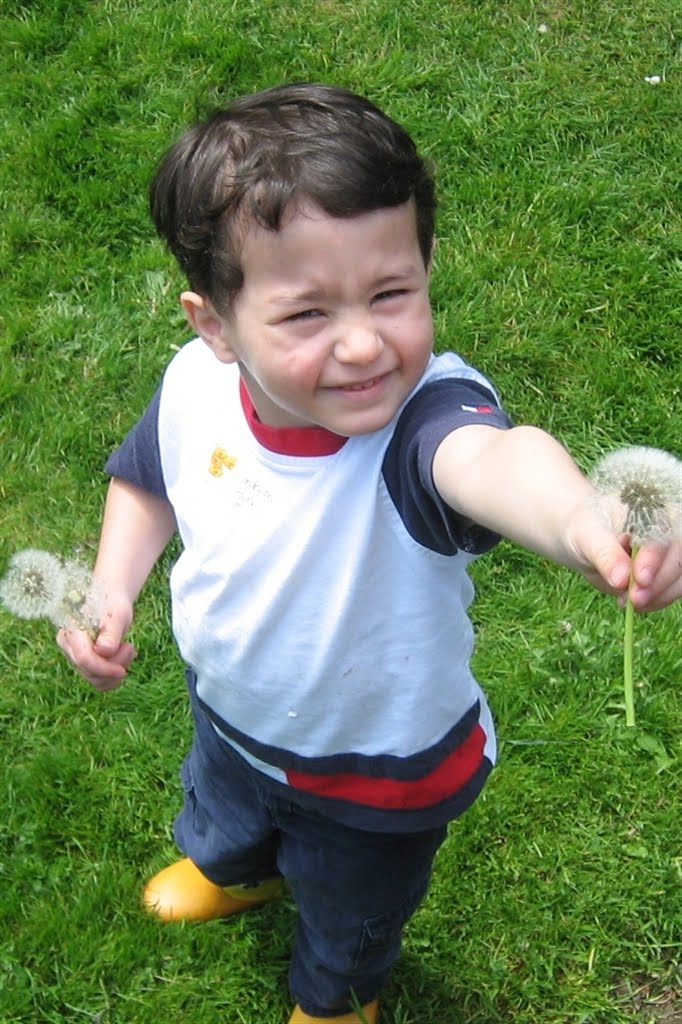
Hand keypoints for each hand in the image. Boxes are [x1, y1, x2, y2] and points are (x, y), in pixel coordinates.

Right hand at [57, 600, 135, 691]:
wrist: (110, 601)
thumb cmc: (113, 604)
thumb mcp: (117, 614)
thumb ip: (111, 632)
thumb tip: (104, 651)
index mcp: (71, 631)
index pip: (84, 659)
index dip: (104, 669)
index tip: (123, 671)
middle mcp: (68, 646)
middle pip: (90, 672)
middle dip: (115, 665)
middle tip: (130, 646)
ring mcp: (75, 656)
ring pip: (96, 680)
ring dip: (117, 670)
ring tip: (129, 649)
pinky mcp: (84, 663)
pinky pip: (99, 681)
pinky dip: (114, 675)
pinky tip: (124, 658)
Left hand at [566, 505, 681, 612]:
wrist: (584, 540)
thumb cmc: (586, 529)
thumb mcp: (587, 536)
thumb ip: (605, 555)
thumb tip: (621, 579)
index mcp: (651, 513)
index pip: (662, 536)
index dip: (654, 558)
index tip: (640, 578)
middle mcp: (667, 533)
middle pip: (678, 560)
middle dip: (658, 583)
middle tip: (634, 599)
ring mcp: (668, 555)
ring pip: (679, 580)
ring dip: (659, 597)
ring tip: (628, 603)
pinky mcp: (665, 575)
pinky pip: (670, 592)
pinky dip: (655, 602)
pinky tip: (632, 603)